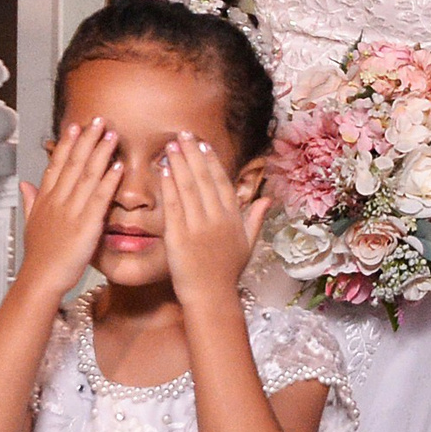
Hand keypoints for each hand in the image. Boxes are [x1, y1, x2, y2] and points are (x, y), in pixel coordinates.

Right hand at [16, 120, 120, 296]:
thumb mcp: (31, 224)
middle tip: (97, 120)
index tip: (74, 127)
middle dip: (86, 140)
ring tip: (111, 134)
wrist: (41, 278)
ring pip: (87, 175)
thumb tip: (25, 184)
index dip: (66, 144)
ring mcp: (72, 211)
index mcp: (46, 200)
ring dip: (101, 152)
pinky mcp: (86, 224)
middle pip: (73, 163)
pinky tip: (118, 166)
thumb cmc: (40, 256)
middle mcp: (58, 200)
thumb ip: (31, 201)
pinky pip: (100, 198)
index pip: (57, 165)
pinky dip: (109, 180)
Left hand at [159, 135, 268, 305]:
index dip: (211, 161)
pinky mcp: (179, 236)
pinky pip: (173, 205)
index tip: (202, 144)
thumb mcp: (248, 244)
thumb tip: (268, 198)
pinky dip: (168, 186)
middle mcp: (217, 219)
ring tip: (170, 146)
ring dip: (178, 164)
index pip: (221, 182)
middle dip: (192, 154)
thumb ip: (256, 218)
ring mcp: (197, 227)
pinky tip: (162, 170)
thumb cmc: (228, 273)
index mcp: (233, 218)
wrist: (211, 296)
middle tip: (182, 135)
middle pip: (204, 179)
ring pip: (188, 187)